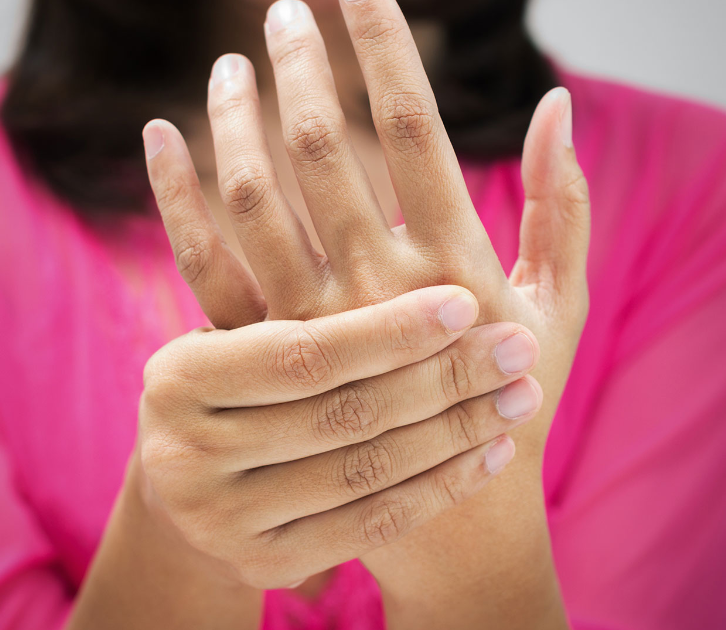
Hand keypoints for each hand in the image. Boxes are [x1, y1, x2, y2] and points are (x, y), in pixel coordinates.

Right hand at [136, 286, 541, 588]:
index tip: (464, 301)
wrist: (198, 482)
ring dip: (455, 431)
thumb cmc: (240, 373)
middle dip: (442, 379)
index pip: (303, 353)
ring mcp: (222, 518)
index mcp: (179, 375)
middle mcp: (186, 452)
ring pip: (366, 471)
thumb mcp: (237, 315)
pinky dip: (439, 486)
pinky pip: (372, 523)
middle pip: (343, 415)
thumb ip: (283, 247)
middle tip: (517, 347)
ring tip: (522, 393)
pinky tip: (490, 451)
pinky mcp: (263, 562)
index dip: (386, 330)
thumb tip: (386, 178)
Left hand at [142, 0, 589, 625]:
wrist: (439, 517)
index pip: (407, 126)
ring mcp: (305, 324)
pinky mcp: (255, 355)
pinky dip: (175, 195)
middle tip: (286, 5)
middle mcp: (372, 290)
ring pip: (252, 193)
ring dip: (234, 115)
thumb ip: (563, 207)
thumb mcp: (559, 308)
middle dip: (300, 62)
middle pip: (318, 146)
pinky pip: (200, 261)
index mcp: (453, 265)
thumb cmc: (510, 398)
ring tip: (233, 59)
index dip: (381, 45)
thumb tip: (558, 105)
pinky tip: (161, 135)